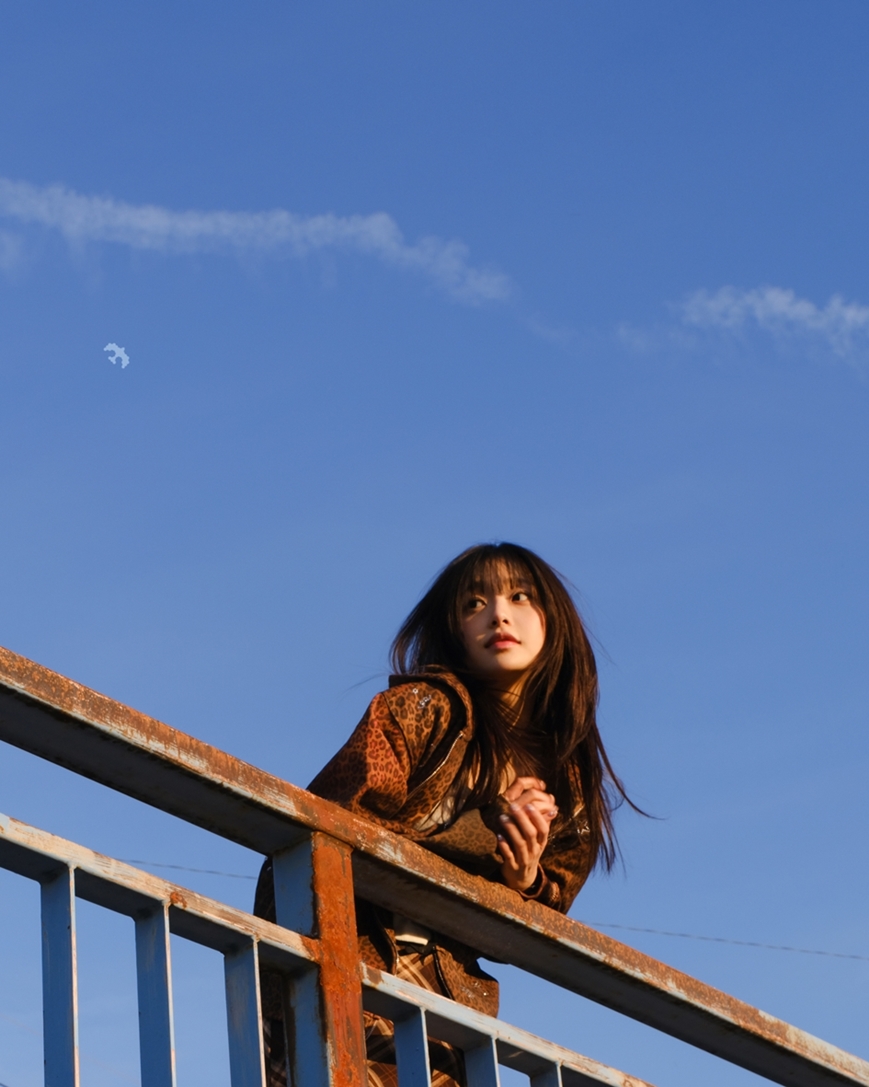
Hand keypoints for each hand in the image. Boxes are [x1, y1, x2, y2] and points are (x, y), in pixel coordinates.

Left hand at [496, 777, 556, 892]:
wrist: (522, 878)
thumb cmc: (529, 852)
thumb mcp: (538, 841)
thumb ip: (542, 824)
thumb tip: (552, 806)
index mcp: (541, 843)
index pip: (543, 829)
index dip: (537, 817)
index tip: (528, 804)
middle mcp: (534, 850)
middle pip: (531, 834)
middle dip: (522, 819)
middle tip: (512, 806)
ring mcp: (524, 859)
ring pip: (520, 843)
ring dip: (511, 829)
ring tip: (502, 817)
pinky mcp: (513, 866)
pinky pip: (509, 856)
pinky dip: (504, 846)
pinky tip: (498, 836)